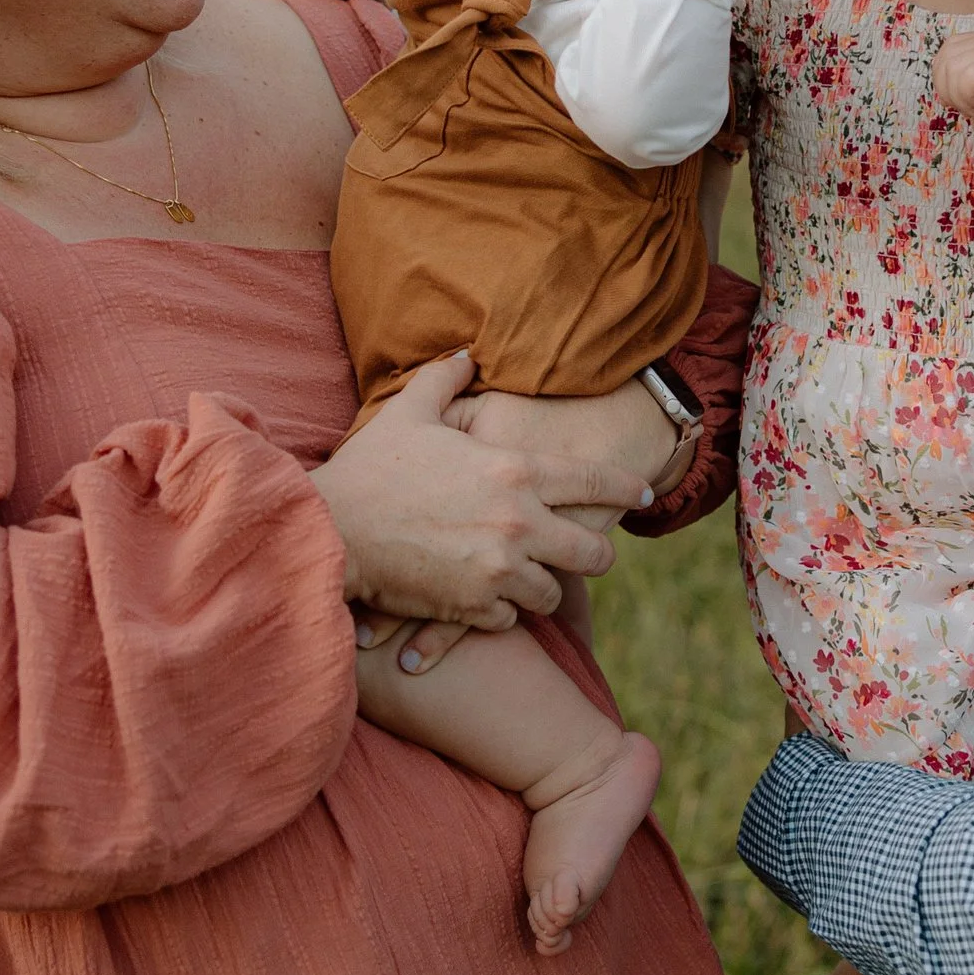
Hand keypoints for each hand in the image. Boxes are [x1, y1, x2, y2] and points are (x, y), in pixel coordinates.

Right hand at [311, 353, 654, 632]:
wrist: (329, 532)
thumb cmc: (369, 470)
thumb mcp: (408, 413)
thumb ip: (446, 380)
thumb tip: (466, 354)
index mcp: (514, 470)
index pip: (595, 480)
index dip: (626, 488)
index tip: (644, 493)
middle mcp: (519, 523)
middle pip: (594, 552)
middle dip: (595, 553)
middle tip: (587, 552)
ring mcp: (500, 570)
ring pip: (554, 592)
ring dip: (544, 585)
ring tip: (529, 578)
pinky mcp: (474, 608)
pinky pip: (513, 619)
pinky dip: (504, 612)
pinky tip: (488, 599)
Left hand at [933, 28, 973, 184]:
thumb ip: (961, 71)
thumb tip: (939, 63)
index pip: (951, 45)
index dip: (947, 80)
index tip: (973, 103)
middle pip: (949, 53)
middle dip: (951, 90)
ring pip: (955, 65)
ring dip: (962, 99)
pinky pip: (968, 77)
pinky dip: (970, 102)